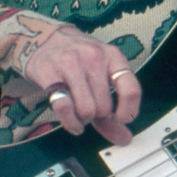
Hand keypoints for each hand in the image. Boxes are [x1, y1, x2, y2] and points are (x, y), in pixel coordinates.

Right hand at [25, 25, 141, 144]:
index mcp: (113, 56)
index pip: (131, 89)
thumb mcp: (100, 75)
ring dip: (83, 120)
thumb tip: (125, 138)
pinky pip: (64, 106)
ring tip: (80, 114)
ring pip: (86, 110)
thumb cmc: (79, 60)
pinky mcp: (50, 72)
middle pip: (105, 107)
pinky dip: (70, 122)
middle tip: (91, 112)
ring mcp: (72, 63)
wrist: (45, 38)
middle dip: (98, 117)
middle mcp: (95, 57)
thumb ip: (112, 110)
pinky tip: (72, 122)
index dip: (128, 112)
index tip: (120, 119)